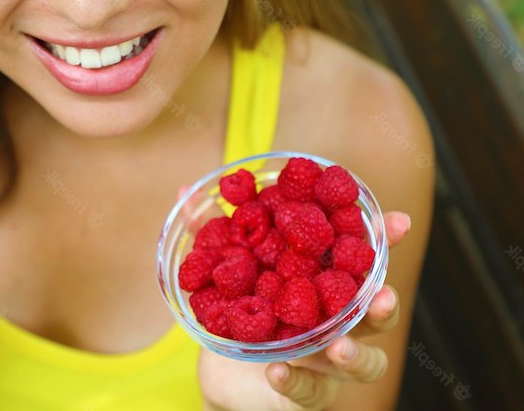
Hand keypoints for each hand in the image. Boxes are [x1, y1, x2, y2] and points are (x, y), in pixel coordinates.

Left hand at [197, 211, 410, 410]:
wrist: (222, 370)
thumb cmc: (236, 310)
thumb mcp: (223, 270)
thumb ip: (210, 234)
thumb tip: (184, 190)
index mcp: (324, 285)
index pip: (361, 261)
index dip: (383, 242)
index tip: (397, 222)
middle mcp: (335, 324)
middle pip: (375, 315)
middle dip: (384, 304)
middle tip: (381, 294)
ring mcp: (325, 363)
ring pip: (363, 363)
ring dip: (355, 353)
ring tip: (338, 346)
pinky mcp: (305, 393)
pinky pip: (311, 393)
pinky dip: (296, 382)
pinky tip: (277, 371)